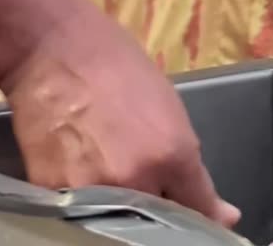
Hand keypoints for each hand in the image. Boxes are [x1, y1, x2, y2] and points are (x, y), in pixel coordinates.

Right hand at [1, 2, 240, 227]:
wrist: (48, 45)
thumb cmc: (114, 64)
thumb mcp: (168, 107)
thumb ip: (192, 170)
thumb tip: (224, 215)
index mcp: (171, 155)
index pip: (201, 215)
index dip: (201, 217)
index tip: (196, 213)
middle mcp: (133, 181)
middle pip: (158, 226)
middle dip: (157, 208)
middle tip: (142, 179)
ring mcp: (89, 190)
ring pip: (117, 224)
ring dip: (120, 209)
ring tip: (107, 170)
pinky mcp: (52, 191)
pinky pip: (80, 213)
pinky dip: (85, 201)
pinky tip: (80, 168)